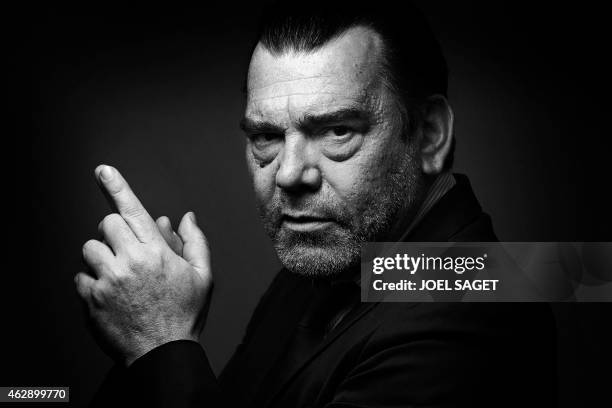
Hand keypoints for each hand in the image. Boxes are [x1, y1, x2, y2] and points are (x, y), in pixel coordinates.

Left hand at [75, 165, 211, 365]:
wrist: (162, 353)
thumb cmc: (185, 314)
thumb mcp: (203, 277)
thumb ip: (195, 242)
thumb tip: (185, 217)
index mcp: (157, 252)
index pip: (133, 211)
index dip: (117, 187)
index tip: (102, 170)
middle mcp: (130, 262)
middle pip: (107, 224)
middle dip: (116, 231)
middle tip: (127, 249)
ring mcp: (107, 281)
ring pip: (90, 248)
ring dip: (102, 255)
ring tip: (118, 273)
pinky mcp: (91, 299)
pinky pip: (80, 276)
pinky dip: (92, 280)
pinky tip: (110, 293)